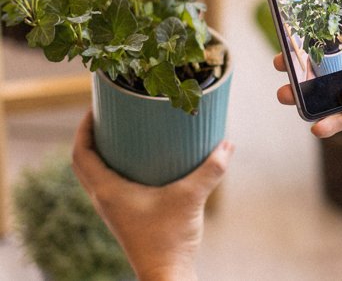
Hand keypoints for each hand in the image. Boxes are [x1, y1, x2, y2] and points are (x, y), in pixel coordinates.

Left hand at [72, 111, 233, 280]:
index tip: (93, 109)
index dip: (83, 130)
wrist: (167, 274)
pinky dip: (113, 167)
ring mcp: (112, 209)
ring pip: (94, 174)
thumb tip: (227, 145)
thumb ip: (211, 169)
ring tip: (118, 134)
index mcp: (108, 191)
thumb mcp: (192, 197)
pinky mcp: (124, 215)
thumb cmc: (171, 239)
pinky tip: (138, 161)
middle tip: (105, 117)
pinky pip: (108, 184)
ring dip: (98, 153)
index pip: (82, 155)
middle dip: (89, 138)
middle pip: (83, 163)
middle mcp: (104, 199)